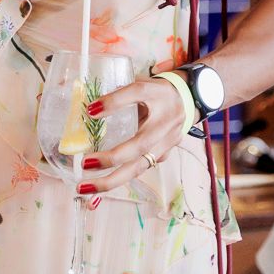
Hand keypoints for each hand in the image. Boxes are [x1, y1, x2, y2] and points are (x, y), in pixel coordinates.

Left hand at [76, 76, 186, 202]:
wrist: (189, 102)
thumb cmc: (158, 93)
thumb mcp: (141, 85)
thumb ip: (119, 95)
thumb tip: (91, 110)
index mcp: (160, 96)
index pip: (138, 93)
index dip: (115, 101)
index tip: (91, 110)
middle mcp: (165, 122)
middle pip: (140, 145)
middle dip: (111, 158)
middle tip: (85, 164)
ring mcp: (165, 144)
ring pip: (139, 167)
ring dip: (111, 180)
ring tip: (84, 187)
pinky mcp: (161, 156)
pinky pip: (138, 170)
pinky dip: (118, 179)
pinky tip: (98, 186)